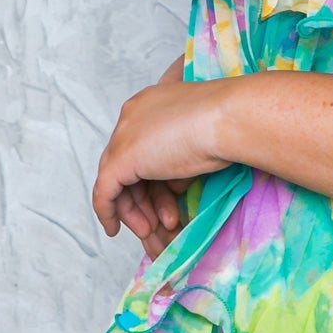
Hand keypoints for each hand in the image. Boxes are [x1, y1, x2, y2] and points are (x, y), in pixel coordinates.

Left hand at [93, 54, 227, 255]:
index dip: (149, 175)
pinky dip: (107, 212)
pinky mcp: (121, 159)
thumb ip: (182, 152)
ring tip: (150, 229)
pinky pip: (104, 192)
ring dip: (133, 210)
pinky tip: (114, 229)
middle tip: (154, 221)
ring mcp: (124, 136)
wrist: (228, 118)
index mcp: (150, 103)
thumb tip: (174, 184)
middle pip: (125, 163)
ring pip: (116, 180)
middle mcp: (131, 116)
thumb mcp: (200, 136)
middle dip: (139, 197)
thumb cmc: (227, 124)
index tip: (166, 196)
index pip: (140, 144)